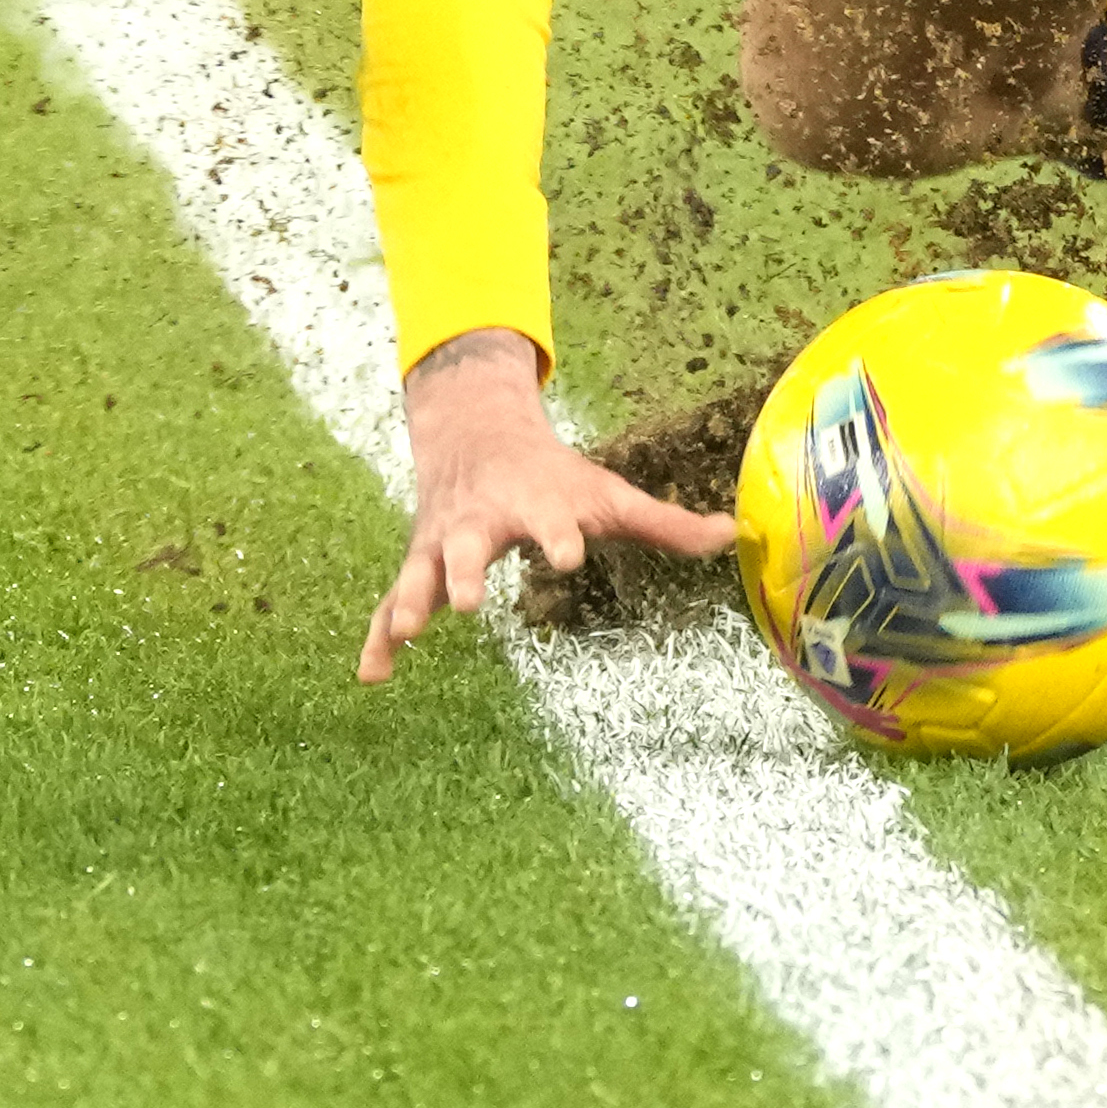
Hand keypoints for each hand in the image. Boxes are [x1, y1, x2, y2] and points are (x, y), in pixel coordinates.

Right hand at [358, 329, 736, 681]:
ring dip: (409, 601)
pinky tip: (371, 675)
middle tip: (469, 601)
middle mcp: (480, 520)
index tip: (566, 554)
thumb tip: (735, 536)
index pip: (548, 519)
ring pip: (419, 573)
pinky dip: (379, 638)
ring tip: (406, 633)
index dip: (558, 535)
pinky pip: (390, 604)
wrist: (475, 432)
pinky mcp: (418, 565)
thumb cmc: (553, 475)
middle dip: (466, 570)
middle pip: (469, 544)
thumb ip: (664, 522)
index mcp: (533, 501)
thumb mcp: (607, 494)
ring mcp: (441, 544)